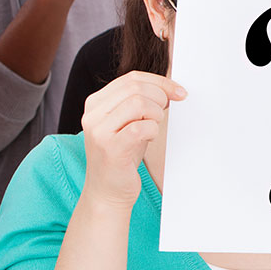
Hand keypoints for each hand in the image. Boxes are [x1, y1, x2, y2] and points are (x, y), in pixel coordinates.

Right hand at [81, 72, 184, 208]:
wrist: (107, 191)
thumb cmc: (121, 156)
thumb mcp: (126, 123)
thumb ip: (138, 103)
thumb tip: (168, 88)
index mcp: (95, 103)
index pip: (131, 78)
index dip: (159, 81)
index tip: (178, 92)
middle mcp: (92, 114)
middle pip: (135, 87)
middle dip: (160, 96)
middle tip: (168, 111)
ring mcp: (99, 130)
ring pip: (138, 103)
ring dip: (156, 114)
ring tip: (154, 127)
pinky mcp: (110, 147)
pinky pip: (141, 127)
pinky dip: (153, 130)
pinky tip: (149, 139)